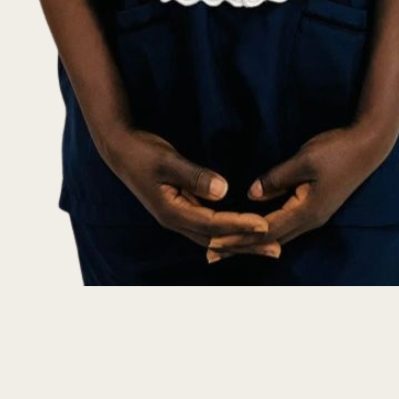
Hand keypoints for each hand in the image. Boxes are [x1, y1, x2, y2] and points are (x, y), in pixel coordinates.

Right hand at [105, 128, 278, 256]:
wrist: (121, 150)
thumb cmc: (143, 152)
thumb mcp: (167, 160)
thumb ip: (195, 176)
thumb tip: (224, 190)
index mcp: (171, 212)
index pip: (213, 225)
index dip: (239, 226)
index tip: (264, 225)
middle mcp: (176, 221)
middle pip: (216, 240)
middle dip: (247, 245)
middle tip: (277, 249)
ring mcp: (178, 217)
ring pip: (213, 237)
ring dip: (240, 242)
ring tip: (268, 245)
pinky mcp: (181, 209)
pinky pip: (209, 227)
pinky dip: (228, 232)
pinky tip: (243, 232)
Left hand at [205, 126, 384, 261]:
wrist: (369, 146)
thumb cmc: (336, 150)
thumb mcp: (304, 160)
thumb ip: (277, 178)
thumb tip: (251, 194)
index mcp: (306, 211)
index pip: (264, 230)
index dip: (237, 237)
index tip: (213, 242)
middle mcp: (310, 220)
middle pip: (269, 240)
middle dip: (240, 247)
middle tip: (211, 254)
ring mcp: (314, 216)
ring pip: (278, 236)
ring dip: (251, 242)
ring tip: (228, 247)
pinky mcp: (316, 208)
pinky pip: (286, 226)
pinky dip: (265, 231)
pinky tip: (255, 231)